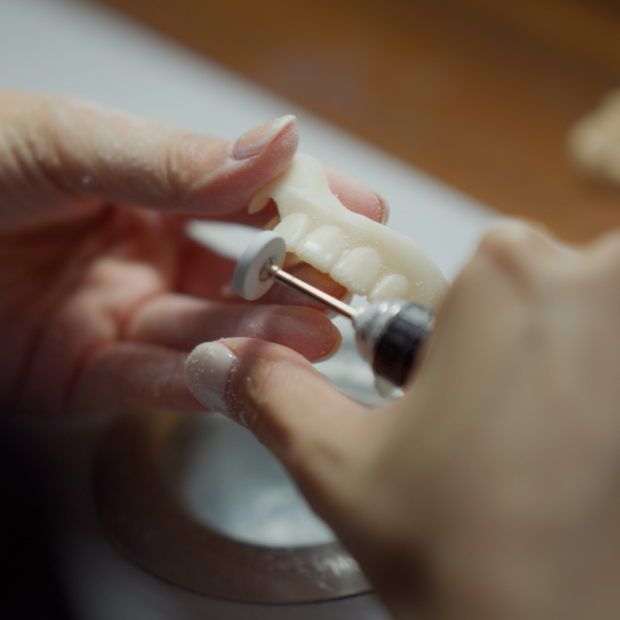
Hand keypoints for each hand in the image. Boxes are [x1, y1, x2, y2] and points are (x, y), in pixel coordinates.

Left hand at [0, 91, 385, 415]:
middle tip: (352, 291)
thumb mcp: (65, 141)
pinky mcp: (83, 373)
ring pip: (206, 333)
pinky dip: (201, 381)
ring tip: (318, 337)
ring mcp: (117, 313)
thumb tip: (278, 142)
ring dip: (263, 338)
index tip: (365, 211)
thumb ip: (172, 158)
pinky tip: (248, 376)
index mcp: (142, 184)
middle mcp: (140, 251)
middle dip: (300, 281)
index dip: (306, 200)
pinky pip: (150, 380)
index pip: (244, 195)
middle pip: (237, 273)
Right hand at [187, 224, 619, 618]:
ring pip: (607, 290)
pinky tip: (579, 439)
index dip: (473, 317)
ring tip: (547, 432)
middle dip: (537, 320)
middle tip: (514, 405)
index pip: (490, 255)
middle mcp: (600, 287)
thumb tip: (218, 359)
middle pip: (562, 265)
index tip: (466, 368)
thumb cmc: (468, 560)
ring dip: (584, 338)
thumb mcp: (341, 465)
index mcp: (504, 281)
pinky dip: (605, 368)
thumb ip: (273, 393)